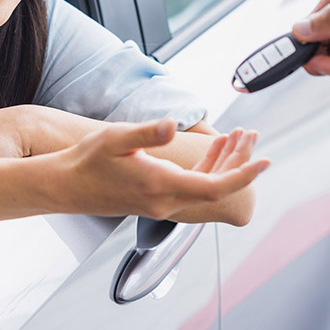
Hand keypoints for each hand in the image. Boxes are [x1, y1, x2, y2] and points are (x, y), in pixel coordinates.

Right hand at [55, 119, 267, 221]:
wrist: (64, 186)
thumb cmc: (86, 161)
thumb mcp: (115, 138)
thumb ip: (146, 133)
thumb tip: (173, 126)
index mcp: (160, 186)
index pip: (214, 187)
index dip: (243, 174)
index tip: (265, 160)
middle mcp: (165, 201)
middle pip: (216, 186)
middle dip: (239, 161)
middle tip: (252, 136)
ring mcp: (160, 203)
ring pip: (205, 186)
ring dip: (224, 163)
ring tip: (238, 138)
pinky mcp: (155, 199)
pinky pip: (191, 186)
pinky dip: (207, 168)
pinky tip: (213, 150)